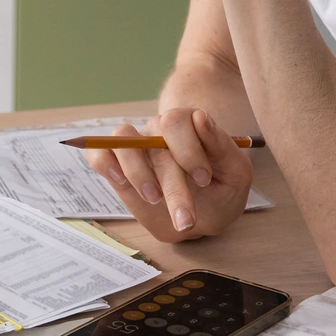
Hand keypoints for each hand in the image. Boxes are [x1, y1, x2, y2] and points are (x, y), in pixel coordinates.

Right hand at [83, 108, 253, 242]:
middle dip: (172, 184)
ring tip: (154, 198)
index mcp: (190, 127)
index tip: (203, 179)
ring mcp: (137, 148)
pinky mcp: (117, 167)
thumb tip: (199, 117)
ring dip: (138, 172)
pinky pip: (99, 153)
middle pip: (155, 140)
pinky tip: (117, 179)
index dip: (189, 150)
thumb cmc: (221, 190)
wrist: (206, 215)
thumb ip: (221, 145)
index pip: (178, 121)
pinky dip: (103, 162)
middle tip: (185, 217)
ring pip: (123, 140)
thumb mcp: (236, 173)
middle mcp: (160, 132)